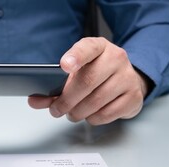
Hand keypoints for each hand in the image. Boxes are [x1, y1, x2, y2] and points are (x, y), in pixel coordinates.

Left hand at [28, 37, 149, 124]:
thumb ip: (55, 85)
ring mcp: (127, 77)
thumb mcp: (78, 71)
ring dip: (78, 112)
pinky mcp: (134, 97)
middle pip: (87, 81)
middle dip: (67, 100)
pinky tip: (90, 115)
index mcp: (99, 47)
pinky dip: (93, 118)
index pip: (87, 48)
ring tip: (73, 113)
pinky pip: (107, 114)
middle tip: (57, 109)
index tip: (64, 66)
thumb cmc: (98, 74)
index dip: (75, 57)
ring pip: (96, 101)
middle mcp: (116, 58)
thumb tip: (35, 101)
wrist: (129, 80)